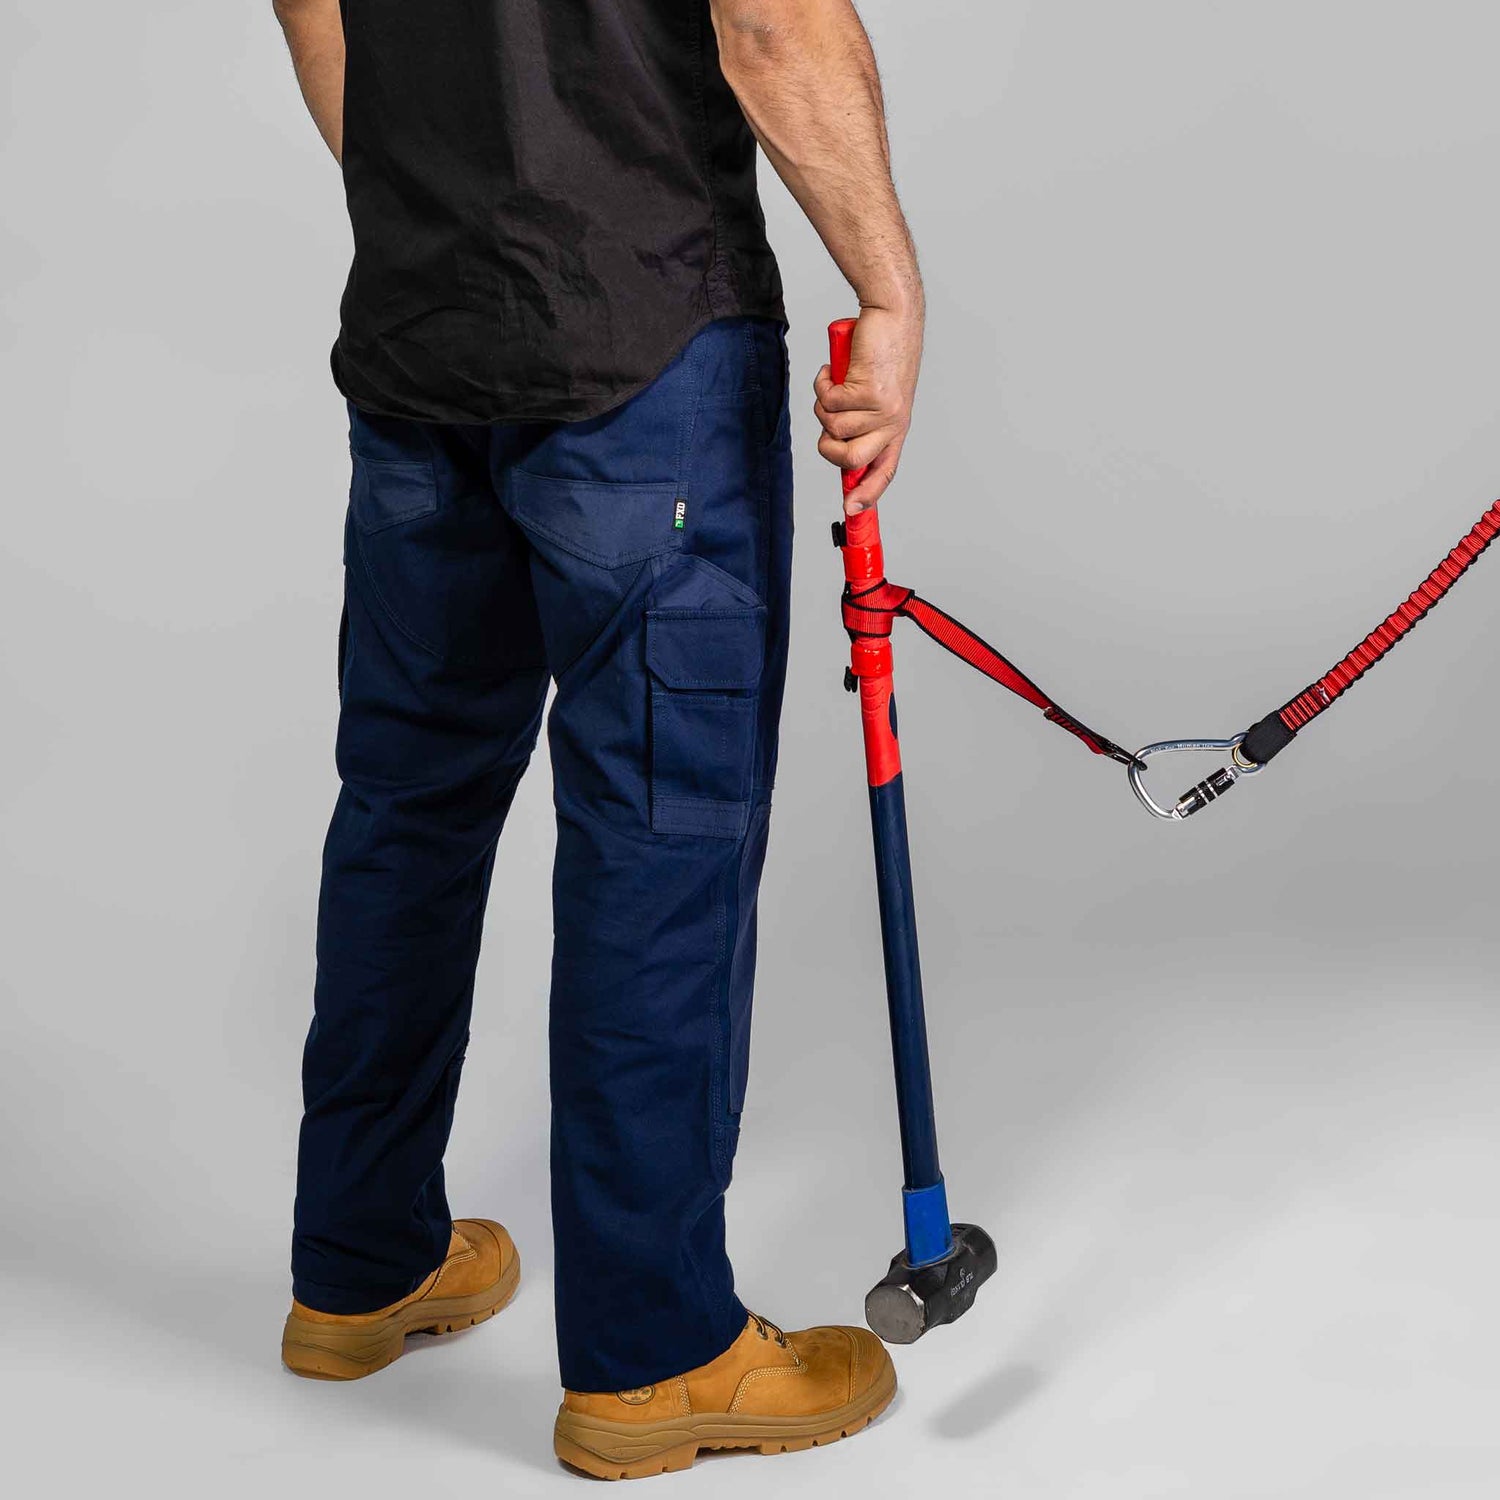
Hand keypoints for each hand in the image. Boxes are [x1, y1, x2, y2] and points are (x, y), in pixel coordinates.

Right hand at [812, 304, 923, 513]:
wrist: (892, 316)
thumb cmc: (880, 353)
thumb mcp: (875, 394)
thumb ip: (860, 420)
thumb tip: (838, 446)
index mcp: (896, 429)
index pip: (884, 471)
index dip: (868, 493)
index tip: (851, 508)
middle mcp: (892, 423)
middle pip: (851, 460)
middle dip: (827, 446)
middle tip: (826, 420)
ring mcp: (882, 409)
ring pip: (833, 428)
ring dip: (823, 405)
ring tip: (833, 383)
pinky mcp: (869, 391)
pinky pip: (829, 402)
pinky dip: (822, 385)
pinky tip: (832, 369)